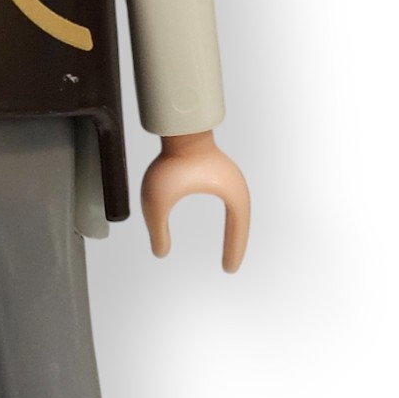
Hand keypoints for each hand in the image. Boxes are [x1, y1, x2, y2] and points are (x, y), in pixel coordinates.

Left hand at [139, 130, 249, 270]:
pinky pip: (227, 199)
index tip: (228, 270)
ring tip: (230, 248)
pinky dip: (227, 214)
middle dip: (236, 244)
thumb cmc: (171, 161)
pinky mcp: (218, 171)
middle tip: (230, 265)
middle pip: (241, 223)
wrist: (177, 128)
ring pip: (237, 211)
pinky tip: (220, 219)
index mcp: (233, 195)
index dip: (233, 251)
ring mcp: (228, 177)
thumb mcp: (157, 202)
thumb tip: (160, 253)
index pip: (237, 231)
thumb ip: (157, 230)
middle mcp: (235, 186)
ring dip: (233, 229)